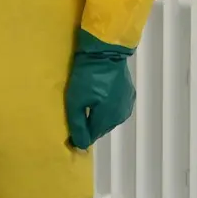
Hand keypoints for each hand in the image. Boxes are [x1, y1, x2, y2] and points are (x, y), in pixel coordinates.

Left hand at [65, 30, 134, 149]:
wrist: (106, 51)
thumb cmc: (87, 76)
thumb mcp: (75, 100)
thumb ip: (77, 124)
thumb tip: (79, 146)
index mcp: (109, 118)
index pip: (93, 136)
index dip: (80, 137)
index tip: (68, 135)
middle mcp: (121, 115)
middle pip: (101, 127)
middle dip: (88, 126)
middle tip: (74, 117)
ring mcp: (127, 104)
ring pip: (108, 118)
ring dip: (96, 116)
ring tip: (84, 107)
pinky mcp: (128, 93)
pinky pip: (114, 108)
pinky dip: (104, 107)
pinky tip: (96, 99)